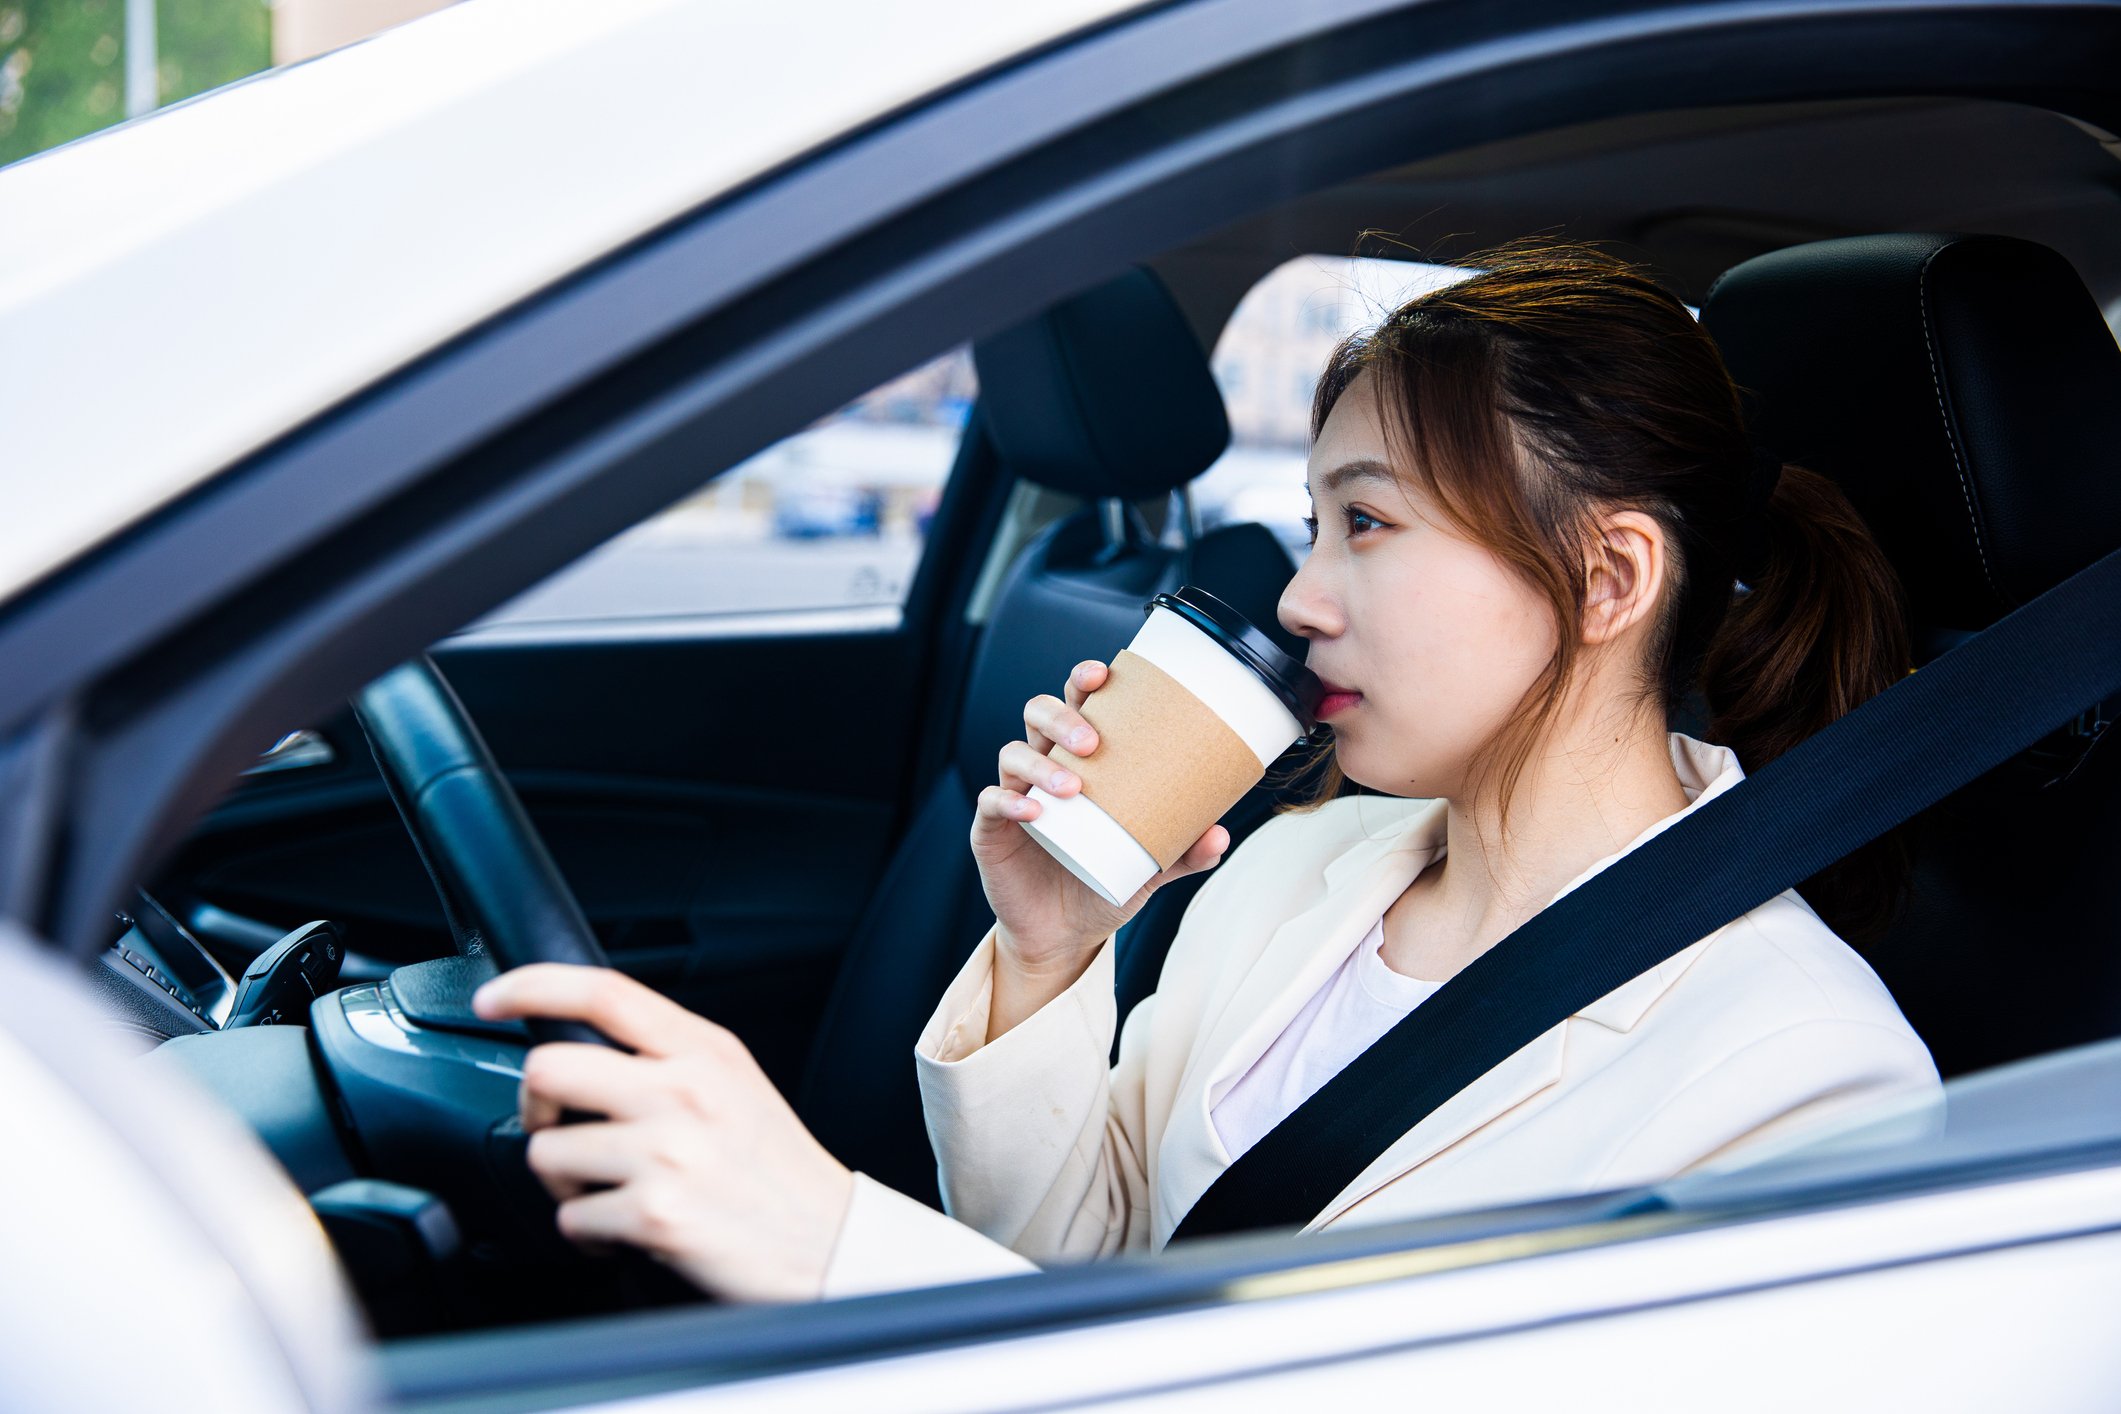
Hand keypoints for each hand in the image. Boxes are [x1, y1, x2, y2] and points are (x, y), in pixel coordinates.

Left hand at [471, 964, 853, 1302]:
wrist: (829, 1242)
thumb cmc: (777, 1168)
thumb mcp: (736, 1082)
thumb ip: (669, 1055)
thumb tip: (584, 1045)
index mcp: (703, 1051)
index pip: (603, 992)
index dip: (533, 986)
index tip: (493, 998)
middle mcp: (684, 1092)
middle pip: (549, 1069)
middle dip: (536, 1107)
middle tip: (562, 1128)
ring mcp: (668, 1153)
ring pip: (547, 1152)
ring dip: (566, 1184)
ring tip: (613, 1192)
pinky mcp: (656, 1214)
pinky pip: (571, 1220)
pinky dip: (590, 1235)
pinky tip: (629, 1231)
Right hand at [973, 658, 1228, 981]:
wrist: (1064, 936)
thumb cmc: (1103, 881)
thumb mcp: (1150, 867)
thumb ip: (1185, 851)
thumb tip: (1221, 833)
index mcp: (1080, 760)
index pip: (1076, 704)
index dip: (1082, 681)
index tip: (1102, 675)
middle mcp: (1044, 767)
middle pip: (1038, 715)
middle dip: (1062, 716)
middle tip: (1092, 739)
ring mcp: (1014, 794)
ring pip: (1013, 753)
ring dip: (1042, 763)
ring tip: (1074, 786)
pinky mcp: (991, 829)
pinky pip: (991, 802)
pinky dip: (1009, 800)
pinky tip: (1033, 811)